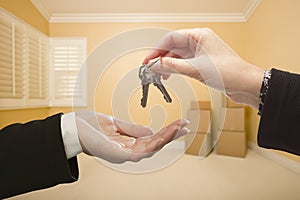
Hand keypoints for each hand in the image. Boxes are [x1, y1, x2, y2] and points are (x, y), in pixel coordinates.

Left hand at [75, 111, 188, 162]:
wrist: (73, 128)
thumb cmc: (91, 127)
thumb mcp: (115, 124)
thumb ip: (132, 129)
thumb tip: (149, 131)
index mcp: (128, 143)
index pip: (152, 138)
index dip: (166, 132)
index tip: (179, 123)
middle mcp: (128, 151)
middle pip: (155, 144)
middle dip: (171, 135)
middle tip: (186, 125)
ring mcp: (124, 154)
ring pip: (152, 147)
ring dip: (167, 137)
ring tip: (180, 127)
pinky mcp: (119, 155)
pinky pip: (142, 150)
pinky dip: (155, 142)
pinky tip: (166, 135)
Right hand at [143, 28, 263, 107]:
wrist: (245, 85)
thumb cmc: (229, 72)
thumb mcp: (195, 69)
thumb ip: (172, 67)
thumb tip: (156, 65)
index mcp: (199, 36)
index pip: (171, 38)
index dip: (157, 50)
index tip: (148, 60)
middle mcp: (200, 42)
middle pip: (173, 47)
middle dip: (161, 58)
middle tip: (151, 68)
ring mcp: (201, 52)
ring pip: (178, 56)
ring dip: (168, 65)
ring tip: (159, 74)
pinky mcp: (203, 62)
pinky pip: (184, 63)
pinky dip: (176, 69)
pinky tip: (170, 75)